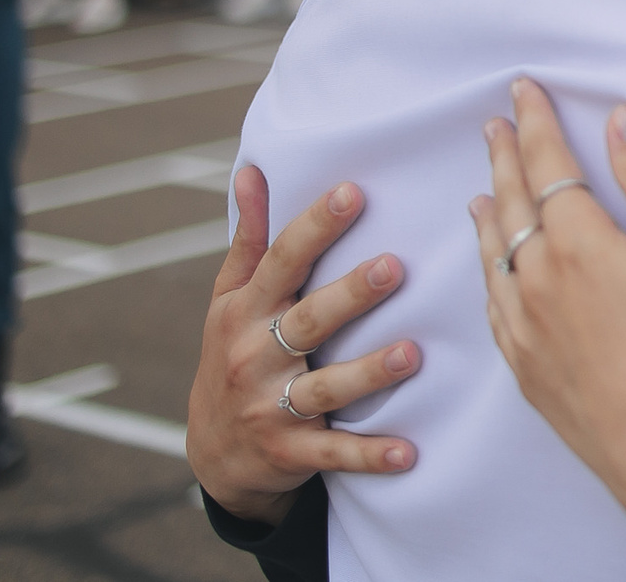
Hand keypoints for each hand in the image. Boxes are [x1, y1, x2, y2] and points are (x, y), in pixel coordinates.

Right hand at [187, 168, 422, 526]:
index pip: (281, 262)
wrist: (212, 452)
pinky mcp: (291, 451)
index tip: (352, 192)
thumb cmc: (233, 353)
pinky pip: (334, 453)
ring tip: (412, 353)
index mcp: (245, 311)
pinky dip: (369, 455)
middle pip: (308, 320)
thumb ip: (249, 239)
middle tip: (394, 267)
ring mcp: (271, 406)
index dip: (314, 227)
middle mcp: (256, 355)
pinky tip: (408, 452)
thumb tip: (252, 170)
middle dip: (350, 294)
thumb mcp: (228, 299)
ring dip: (368, 372)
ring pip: (324, 387)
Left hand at [472, 81, 625, 581]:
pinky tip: (491, 262)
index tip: (522, 90)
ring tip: (482, 183)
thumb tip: (620, 118)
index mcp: (579, 243)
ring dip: (489, 207)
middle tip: (495, 123)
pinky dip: (487, 266)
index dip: (535, 122)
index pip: (547, 164)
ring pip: (494, 251)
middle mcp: (537, 278)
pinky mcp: (526, 367)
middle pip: (512, 200)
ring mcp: (525, 326)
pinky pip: (492, 300)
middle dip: (505, 156)